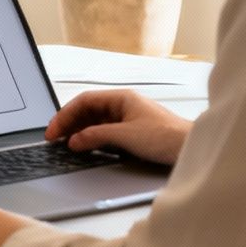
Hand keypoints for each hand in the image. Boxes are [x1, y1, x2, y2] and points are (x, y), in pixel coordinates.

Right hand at [46, 89, 191, 166]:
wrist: (192, 148)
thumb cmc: (166, 136)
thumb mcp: (126, 136)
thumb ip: (96, 136)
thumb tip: (74, 140)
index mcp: (121, 98)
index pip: (84, 101)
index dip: (65, 115)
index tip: (54, 131)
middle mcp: (123, 105)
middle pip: (88, 110)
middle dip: (70, 123)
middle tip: (55, 139)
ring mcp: (128, 118)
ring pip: (96, 121)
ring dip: (80, 131)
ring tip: (67, 144)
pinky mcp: (133, 132)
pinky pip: (106, 132)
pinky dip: (93, 138)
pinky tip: (87, 146)